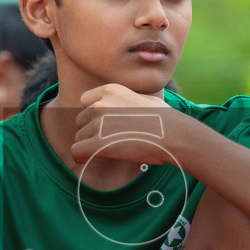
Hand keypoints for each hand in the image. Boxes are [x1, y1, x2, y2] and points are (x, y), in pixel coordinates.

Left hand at [71, 84, 188, 168]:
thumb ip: (126, 99)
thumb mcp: (144, 98)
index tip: (103, 124)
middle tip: (109, 141)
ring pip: (79, 137)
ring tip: (110, 150)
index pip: (85, 100)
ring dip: (90, 145)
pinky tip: (89, 159)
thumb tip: (124, 105)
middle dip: (90, 131)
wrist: (172, 135)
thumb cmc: (165, 119)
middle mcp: (100, 104)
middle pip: (80, 120)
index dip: (92, 114)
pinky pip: (77, 151)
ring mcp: (98, 123)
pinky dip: (81, 156)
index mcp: (110, 90)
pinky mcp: (97, 143)